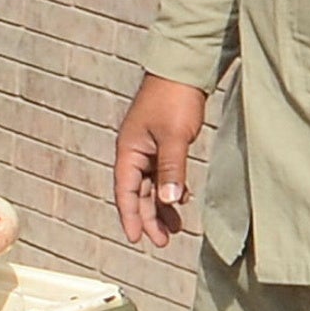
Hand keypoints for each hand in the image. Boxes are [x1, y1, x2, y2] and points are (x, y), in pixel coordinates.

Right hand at [112, 75, 207, 246]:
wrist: (183, 69)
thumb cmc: (174, 99)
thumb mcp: (174, 137)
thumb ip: (172, 170)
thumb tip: (168, 201)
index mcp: (129, 151)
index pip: (125, 192)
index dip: (130, 216)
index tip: (136, 238)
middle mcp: (135, 152)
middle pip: (138, 193)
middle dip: (149, 217)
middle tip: (162, 241)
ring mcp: (149, 147)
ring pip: (152, 185)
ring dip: (161, 206)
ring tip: (175, 227)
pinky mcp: (164, 142)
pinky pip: (164, 173)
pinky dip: (172, 189)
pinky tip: (182, 199)